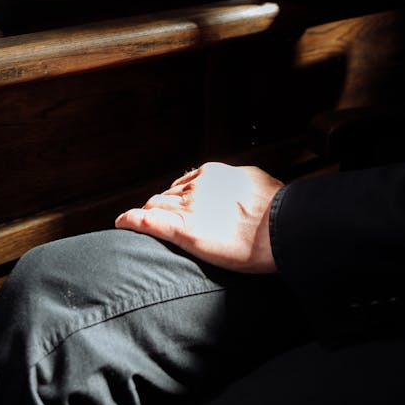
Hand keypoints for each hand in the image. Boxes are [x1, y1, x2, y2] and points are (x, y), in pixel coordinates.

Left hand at [115, 162, 283, 273]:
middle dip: (161, 204)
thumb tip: (242, 189)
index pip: (186, 183)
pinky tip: (122, 222)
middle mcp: (198, 187)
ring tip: (136, 220)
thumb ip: (240, 185)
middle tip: (156, 216)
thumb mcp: (257, 183)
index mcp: (214, 174)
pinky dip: (132, 220)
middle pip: (168, 194)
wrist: (282, 227)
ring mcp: (189, 207)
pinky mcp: (184, 230)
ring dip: (147, 212)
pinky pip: (149, 221)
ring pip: (157, 205)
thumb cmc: (278, 209)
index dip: (180, 196)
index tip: (179, 205)